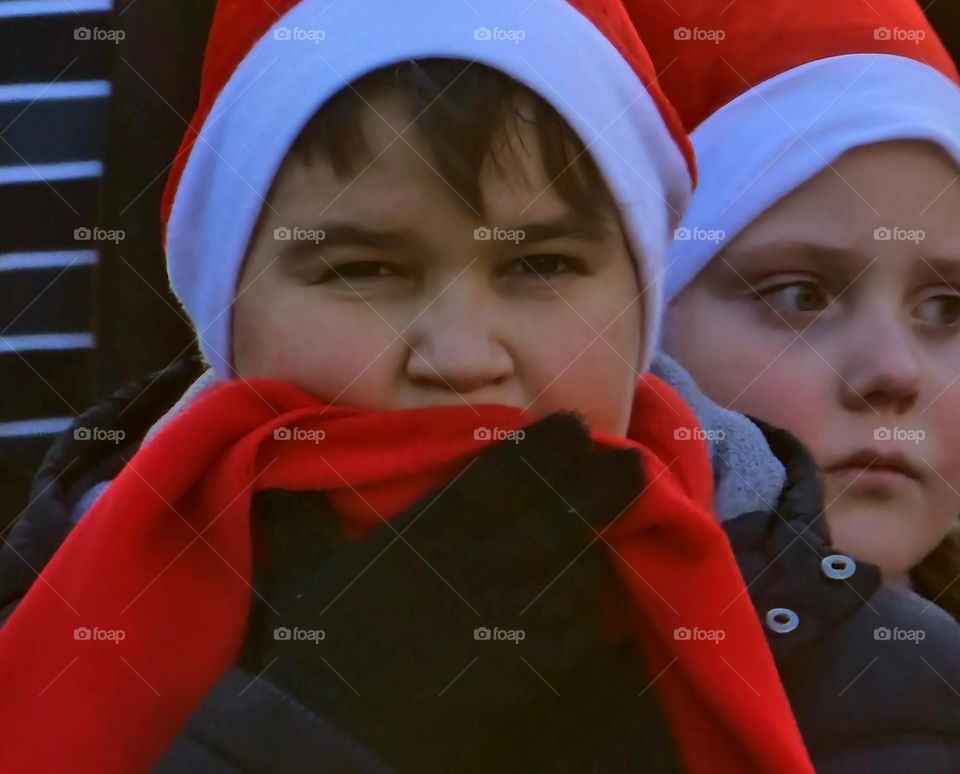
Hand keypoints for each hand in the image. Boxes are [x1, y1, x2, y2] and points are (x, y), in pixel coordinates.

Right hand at [241, 414, 643, 770]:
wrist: (326, 740)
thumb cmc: (311, 653)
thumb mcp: (297, 572)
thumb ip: (300, 518)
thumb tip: (282, 471)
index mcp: (431, 533)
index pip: (502, 475)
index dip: (545, 446)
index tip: (578, 425)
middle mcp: (478, 567)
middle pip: (557, 515)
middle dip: (601, 486)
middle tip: (638, 465)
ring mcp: (504, 622)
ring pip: (573, 574)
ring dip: (598, 549)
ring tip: (619, 529)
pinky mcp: (516, 678)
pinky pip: (571, 643)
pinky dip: (589, 626)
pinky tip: (600, 617)